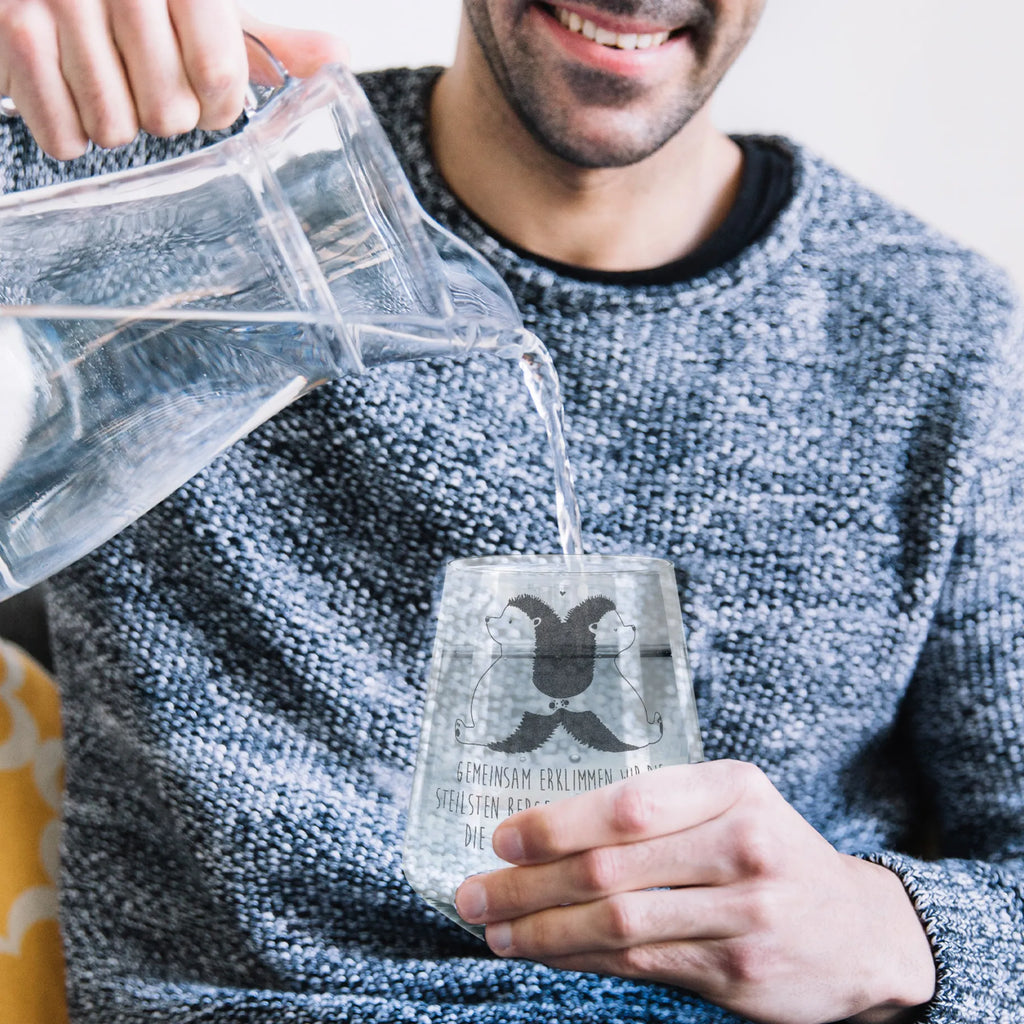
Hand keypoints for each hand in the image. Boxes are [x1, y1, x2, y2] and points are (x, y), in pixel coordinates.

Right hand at [0, 1, 348, 159]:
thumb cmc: (123, 1)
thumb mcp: (199, 8)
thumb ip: (264, 40)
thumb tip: (337, 62)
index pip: (220, 77)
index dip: (216, 105)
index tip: (206, 97)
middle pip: (169, 113)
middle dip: (162, 114)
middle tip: (142, 82)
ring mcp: (57, 1)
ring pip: (115, 128)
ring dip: (113, 122)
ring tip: (103, 82)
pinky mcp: (9, 29)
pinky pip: (62, 135)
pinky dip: (67, 131)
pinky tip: (67, 92)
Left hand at [455, 760, 935, 1023]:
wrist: (859, 932)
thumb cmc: (773, 852)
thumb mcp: (733, 805)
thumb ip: (661, 811)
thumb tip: (550, 830)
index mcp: (733, 789)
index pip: (630, 805)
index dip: (558, 824)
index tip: (504, 838)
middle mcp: (742, 846)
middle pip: (612, 869)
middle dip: (529, 884)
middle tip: (474, 893)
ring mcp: (745, 915)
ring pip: (618, 925)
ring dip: (543, 931)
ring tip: (495, 930)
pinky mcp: (738, 973)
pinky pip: (640, 964)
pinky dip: (580, 959)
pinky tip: (545, 953)